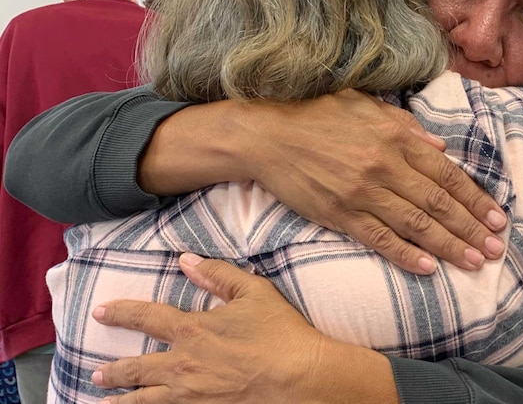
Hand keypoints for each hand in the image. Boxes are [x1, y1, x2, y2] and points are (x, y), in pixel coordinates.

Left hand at [92, 253, 397, 403]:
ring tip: (104, 401)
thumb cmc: (279, 332)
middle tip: (98, 372)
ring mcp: (189, 395)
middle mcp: (182, 365)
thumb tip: (187, 259)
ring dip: (121, 400)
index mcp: (192, 330)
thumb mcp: (253, 291)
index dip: (120, 313)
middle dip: (113, 371)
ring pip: (143, 401)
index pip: (145, 317)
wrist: (298, 376)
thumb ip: (218, 274)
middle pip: (135, 369)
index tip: (101, 312)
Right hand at [147, 89, 505, 274]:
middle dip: (471, 228)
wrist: (267, 135)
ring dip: (449, 246)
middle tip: (497, 248)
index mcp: (396, 137)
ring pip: (415, 225)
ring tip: (475, 262)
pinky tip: (428, 268)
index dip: (475, 198)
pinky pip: (379, 238)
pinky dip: (405, 254)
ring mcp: (362, 193)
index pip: (446, 174)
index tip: (498, 217)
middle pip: (438, 203)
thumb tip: (441, 148)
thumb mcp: (366, 106)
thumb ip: (407, 126)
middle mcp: (384, 166)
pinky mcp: (339, 214)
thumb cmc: (318, 115)